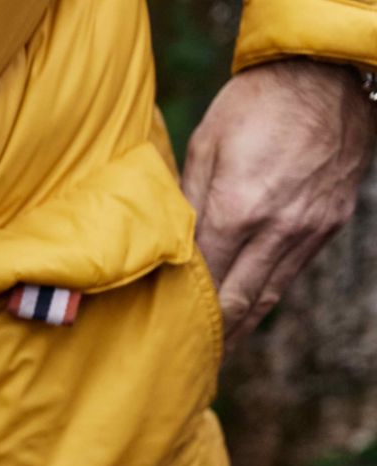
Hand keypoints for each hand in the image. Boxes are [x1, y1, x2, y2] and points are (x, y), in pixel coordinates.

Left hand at [181, 59, 376, 351]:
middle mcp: (278, 228)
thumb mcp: (204, 146)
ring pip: (269, 294)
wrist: (325, 76)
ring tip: (214, 352)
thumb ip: (185, 203)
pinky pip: (292, 272)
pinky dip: (266, 296)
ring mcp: (309, 229)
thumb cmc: (254, 105)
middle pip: (238, 300)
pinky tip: (246, 311)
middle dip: (212, 336)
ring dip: (241, 326)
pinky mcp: (330, 224)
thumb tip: (164, 249)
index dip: (182, 312)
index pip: (203, 278)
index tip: (161, 338)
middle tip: (185, 363)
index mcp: (238, 208)